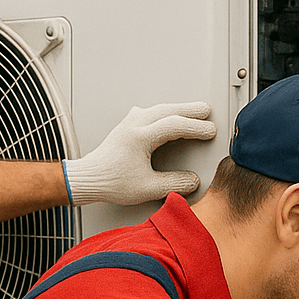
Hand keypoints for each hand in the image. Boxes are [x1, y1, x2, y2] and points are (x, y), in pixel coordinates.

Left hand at [62, 102, 216, 205]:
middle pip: (168, 110)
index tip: (210, 131)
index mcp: (139, 136)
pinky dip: (165, 113)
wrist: (88, 178)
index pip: (174, 125)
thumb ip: (173, 184)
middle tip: (207, 112)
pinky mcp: (127, 126)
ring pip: (159, 109)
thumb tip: (192, 180)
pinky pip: (150, 112)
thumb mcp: (146, 188)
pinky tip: (169, 116)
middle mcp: (134, 125)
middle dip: (191, 111)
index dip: (195, 128)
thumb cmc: (109, 181)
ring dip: (178, 109)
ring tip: (195, 112)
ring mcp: (129, 123)